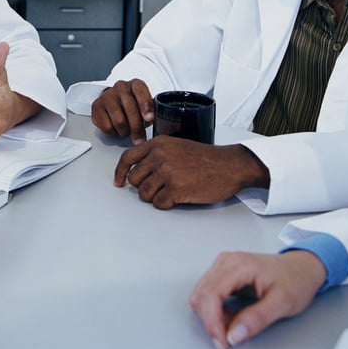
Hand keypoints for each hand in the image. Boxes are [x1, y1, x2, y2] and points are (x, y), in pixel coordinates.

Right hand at [91, 79, 153, 141]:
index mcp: (135, 84)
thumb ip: (149, 112)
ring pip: (119, 121)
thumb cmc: (133, 105)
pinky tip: (116, 128)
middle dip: (137, 128)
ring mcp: (107, 95)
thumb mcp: (145, 106)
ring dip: (125, 131)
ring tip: (127, 130)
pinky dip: (114, 132)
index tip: (149, 119)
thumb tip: (149, 122)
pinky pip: (107, 126)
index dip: (145, 105)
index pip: (140, 91)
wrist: (114, 101)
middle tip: (140, 139)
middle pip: (130, 110)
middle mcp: (121, 87)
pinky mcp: (96, 105)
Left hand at [114, 139, 269, 208]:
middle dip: (142, 186)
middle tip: (156, 188)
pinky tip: (176, 198)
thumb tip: (138, 165)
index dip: (120, 172)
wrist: (229, 165)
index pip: (127, 157)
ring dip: (153, 197)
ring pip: (144, 193)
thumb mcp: (176, 145)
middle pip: (134, 178)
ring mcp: (167, 172)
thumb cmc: (205, 157)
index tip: (118, 182)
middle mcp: (159, 156)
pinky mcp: (176, 189)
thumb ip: (156, 152)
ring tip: (168, 192)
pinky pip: (158, 203)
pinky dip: (165, 204)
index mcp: (158, 144)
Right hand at [189, 250, 326, 348]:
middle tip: (228, 340)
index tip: (223, 343)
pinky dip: (215, 311)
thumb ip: (257, 319)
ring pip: (201, 295)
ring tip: (235, 326)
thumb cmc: (295, 280)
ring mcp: (222, 266)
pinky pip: (208, 294)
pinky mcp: (222, 273)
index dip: (212, 323)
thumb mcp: (283, 303)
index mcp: (238, 265)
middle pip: (201, 295)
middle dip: (211, 322)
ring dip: (212, 317)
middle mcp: (225, 262)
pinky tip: (232, 317)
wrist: (301, 268)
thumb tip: (234, 335)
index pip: (211, 294)